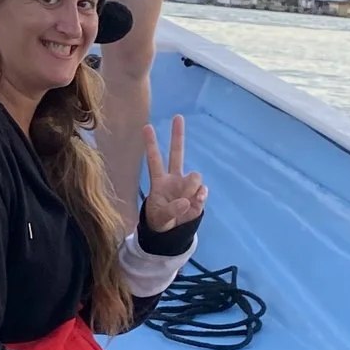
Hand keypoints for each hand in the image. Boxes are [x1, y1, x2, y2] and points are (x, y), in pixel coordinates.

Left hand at [141, 117, 206, 233]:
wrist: (171, 232)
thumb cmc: (160, 220)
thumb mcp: (160, 218)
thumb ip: (172, 210)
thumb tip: (187, 200)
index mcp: (159, 181)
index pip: (154, 160)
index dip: (151, 144)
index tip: (146, 126)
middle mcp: (174, 179)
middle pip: (177, 154)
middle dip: (177, 135)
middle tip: (178, 117)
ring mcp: (187, 186)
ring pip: (195, 176)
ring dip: (192, 188)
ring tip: (186, 201)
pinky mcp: (198, 196)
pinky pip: (202, 193)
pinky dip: (200, 199)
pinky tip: (194, 204)